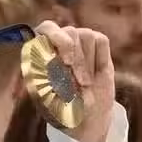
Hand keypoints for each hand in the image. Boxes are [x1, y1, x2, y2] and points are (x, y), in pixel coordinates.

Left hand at [35, 20, 114, 141]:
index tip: (66, 62)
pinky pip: (101, 41)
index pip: (46, 28)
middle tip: (80, 82)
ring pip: (86, 36)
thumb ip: (46, 83)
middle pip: (69, 32)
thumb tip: (52, 71)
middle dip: (77, 59)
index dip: (56, 39)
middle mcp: (58, 41)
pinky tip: (96, 73)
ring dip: (87, 64)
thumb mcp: (49, 99)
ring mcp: (78, 40)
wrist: (85, 113)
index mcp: (40, 50)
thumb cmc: (60, 106)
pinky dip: (100, 59)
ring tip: (85, 84)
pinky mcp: (98, 43)